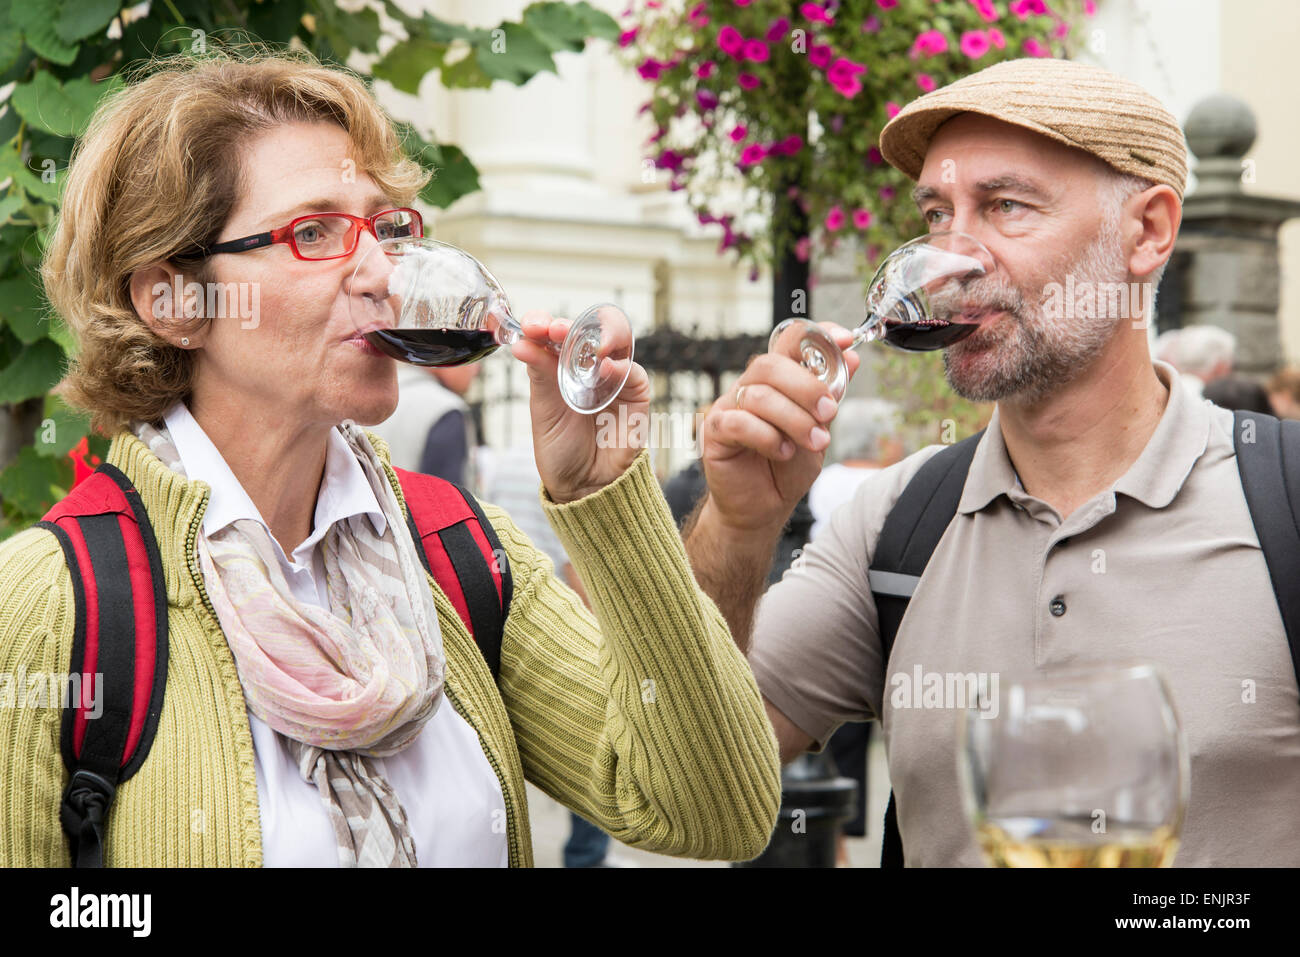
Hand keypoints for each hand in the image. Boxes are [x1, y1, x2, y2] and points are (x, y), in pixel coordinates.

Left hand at [510, 309, 650, 503]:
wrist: (584, 485)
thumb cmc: (561, 449)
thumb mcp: (543, 410)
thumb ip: (539, 374)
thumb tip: (522, 342)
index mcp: (560, 367)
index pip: (556, 333)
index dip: (544, 322)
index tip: (531, 325)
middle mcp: (588, 367)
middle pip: (586, 330)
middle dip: (569, 324)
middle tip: (553, 329)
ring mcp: (613, 378)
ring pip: (614, 341)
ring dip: (598, 335)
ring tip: (577, 341)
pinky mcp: (635, 394)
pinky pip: (632, 372)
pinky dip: (619, 367)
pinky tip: (603, 369)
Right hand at [696, 323, 859, 534]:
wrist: (763, 507)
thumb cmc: (786, 467)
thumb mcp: (819, 428)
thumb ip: (830, 394)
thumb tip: (852, 358)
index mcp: (775, 380)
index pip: (789, 341)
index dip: (816, 335)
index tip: (844, 340)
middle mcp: (748, 386)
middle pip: (771, 364)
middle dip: (807, 387)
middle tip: (829, 413)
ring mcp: (728, 407)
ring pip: (759, 395)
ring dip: (795, 420)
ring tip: (814, 443)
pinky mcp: (714, 432)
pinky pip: (739, 422)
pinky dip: (767, 438)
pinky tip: (782, 452)